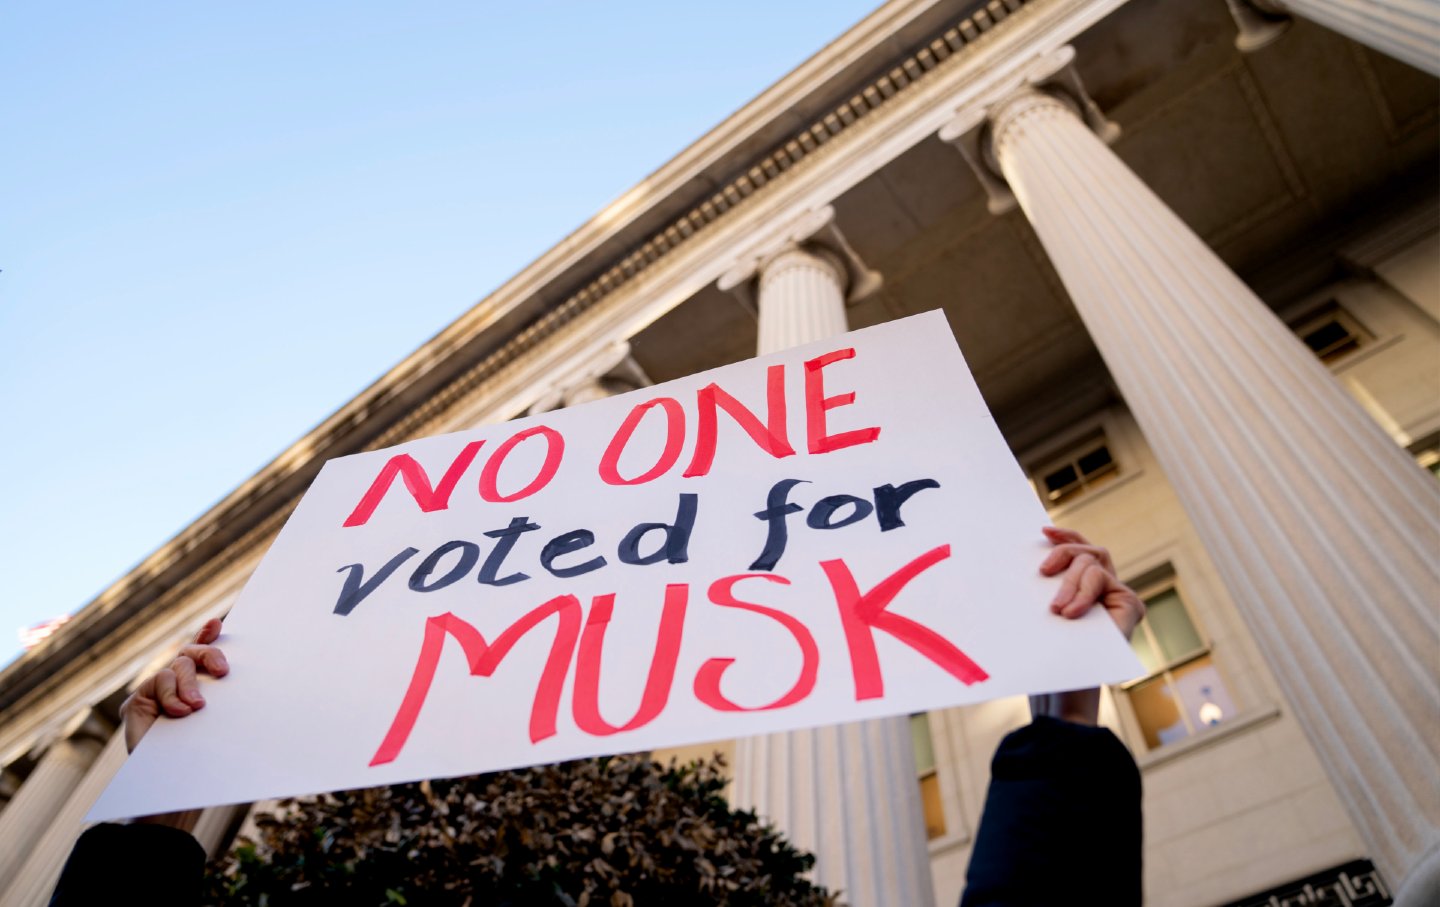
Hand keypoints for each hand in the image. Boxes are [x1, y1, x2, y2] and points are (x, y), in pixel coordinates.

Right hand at [120, 618, 228, 753]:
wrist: (165, 781)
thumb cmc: (195, 754)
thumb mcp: (212, 724)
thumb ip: (217, 703)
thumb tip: (235, 682)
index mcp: (196, 685)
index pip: (201, 654)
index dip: (207, 636)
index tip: (217, 624)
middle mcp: (175, 683)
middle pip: (191, 654)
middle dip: (209, 655)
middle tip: (222, 671)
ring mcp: (155, 690)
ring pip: (176, 668)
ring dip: (188, 684)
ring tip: (197, 706)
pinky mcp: (137, 702)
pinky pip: (158, 685)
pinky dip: (171, 696)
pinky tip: (180, 710)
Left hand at [1031, 527, 1143, 725]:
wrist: (1064, 695)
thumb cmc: (1045, 656)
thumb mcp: (1037, 614)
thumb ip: (1043, 588)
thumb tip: (1029, 554)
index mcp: (1078, 587)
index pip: (1077, 548)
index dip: (1064, 535)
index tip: (1042, 531)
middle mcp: (1101, 589)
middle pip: (1087, 551)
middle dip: (1064, 555)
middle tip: (1042, 574)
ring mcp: (1116, 597)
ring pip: (1095, 562)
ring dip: (1072, 580)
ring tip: (1058, 609)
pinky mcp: (1130, 607)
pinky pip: (1106, 581)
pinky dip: (1086, 592)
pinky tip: (1071, 611)